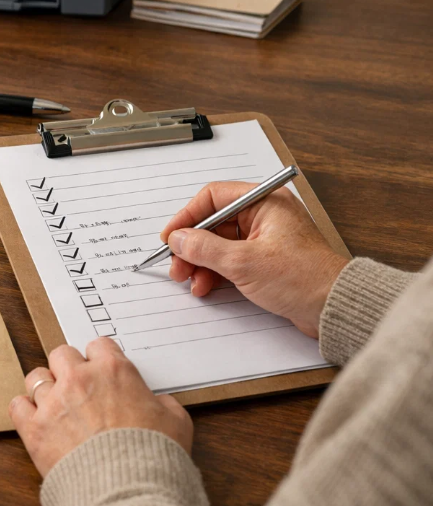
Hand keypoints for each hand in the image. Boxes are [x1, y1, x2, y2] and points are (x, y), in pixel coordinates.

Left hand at [9, 339, 192, 476]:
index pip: (98, 345)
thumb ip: (163, 403)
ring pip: (36, 377)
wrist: (129, 491)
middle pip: (61, 354)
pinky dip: (25, 411)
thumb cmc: (154, 457)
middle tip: (77, 387)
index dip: (100, 359)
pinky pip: (17, 406)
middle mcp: (79, 379)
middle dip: (69, 368)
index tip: (101, 371)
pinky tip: (36, 421)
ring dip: (45, 388)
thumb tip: (157, 403)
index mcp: (114, 371)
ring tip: (55, 405)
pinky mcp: (34, 428)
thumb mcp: (176, 422)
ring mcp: (53, 402)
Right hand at [160, 182, 348, 337]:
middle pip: (214, 222)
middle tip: (177, 265)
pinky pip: (231, 259)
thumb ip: (204, 248)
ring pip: (219, 243)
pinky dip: (215, 272)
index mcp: (265, 202)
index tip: (171, 236)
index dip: (187, 217)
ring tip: (190, 281)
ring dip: (201, 262)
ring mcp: (265, 238)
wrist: (335, 308)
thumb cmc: (304, 279)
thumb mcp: (244, 262)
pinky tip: (206, 286)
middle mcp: (265, 215)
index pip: (213, 197)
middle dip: (192, 246)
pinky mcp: (266, 260)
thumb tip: (178, 239)